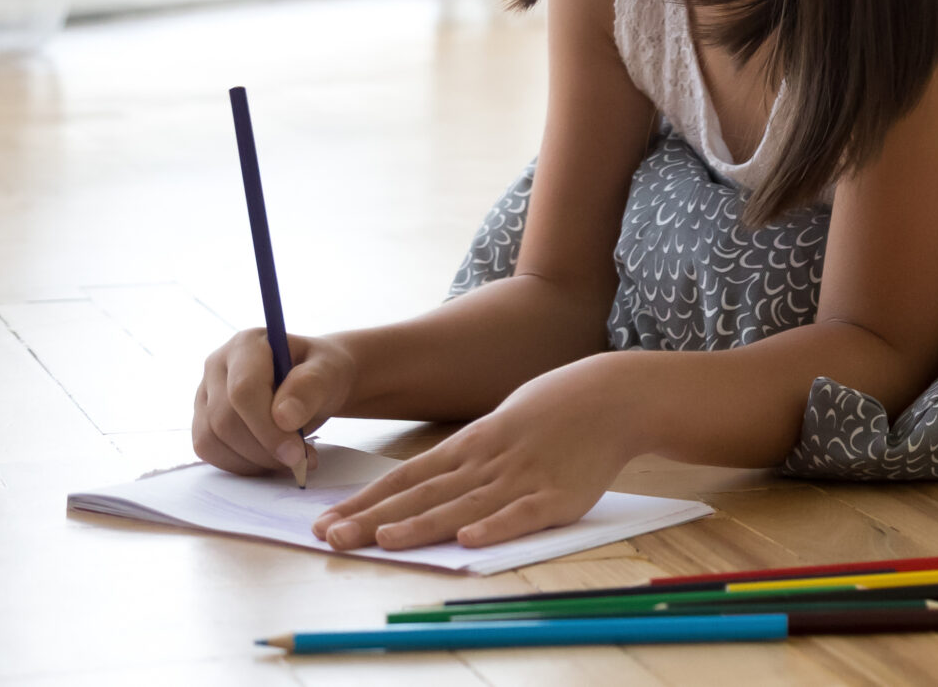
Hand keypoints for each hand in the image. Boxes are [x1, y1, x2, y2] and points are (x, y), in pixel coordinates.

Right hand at [192, 328, 354, 479]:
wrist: (314, 382)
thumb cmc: (321, 372)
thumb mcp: (330, 372)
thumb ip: (310, 387)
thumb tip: (283, 417)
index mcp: (247, 344)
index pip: (243, 390)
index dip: (267, 428)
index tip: (296, 454)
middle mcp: (217, 366)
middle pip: (224, 419)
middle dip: (263, 449)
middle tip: (300, 461)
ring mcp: (205, 394)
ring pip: (211, 439)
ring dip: (252, 461)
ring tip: (291, 460)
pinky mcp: (202, 419)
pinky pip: (209, 451)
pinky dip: (240, 465)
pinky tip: (270, 461)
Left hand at [312, 354, 639, 551]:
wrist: (613, 396)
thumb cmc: (555, 408)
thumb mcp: (500, 421)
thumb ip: (465, 453)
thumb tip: (424, 481)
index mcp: (471, 443)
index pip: (407, 476)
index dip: (365, 500)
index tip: (325, 520)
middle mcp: (487, 461)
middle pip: (423, 494)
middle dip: (373, 518)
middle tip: (331, 537)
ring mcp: (522, 478)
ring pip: (463, 505)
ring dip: (420, 524)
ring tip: (381, 540)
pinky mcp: (558, 495)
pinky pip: (521, 515)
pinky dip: (494, 527)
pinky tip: (468, 540)